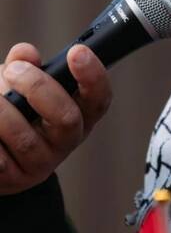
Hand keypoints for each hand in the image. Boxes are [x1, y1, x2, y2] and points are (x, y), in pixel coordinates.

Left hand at [0, 42, 111, 194]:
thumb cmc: (13, 108)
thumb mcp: (19, 81)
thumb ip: (23, 63)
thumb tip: (26, 53)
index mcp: (80, 112)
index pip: (99, 98)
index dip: (93, 76)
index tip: (77, 52)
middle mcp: (67, 140)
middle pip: (67, 118)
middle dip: (37, 87)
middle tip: (14, 71)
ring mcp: (42, 162)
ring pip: (26, 139)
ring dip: (3, 112)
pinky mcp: (15, 179)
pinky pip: (0, 161)